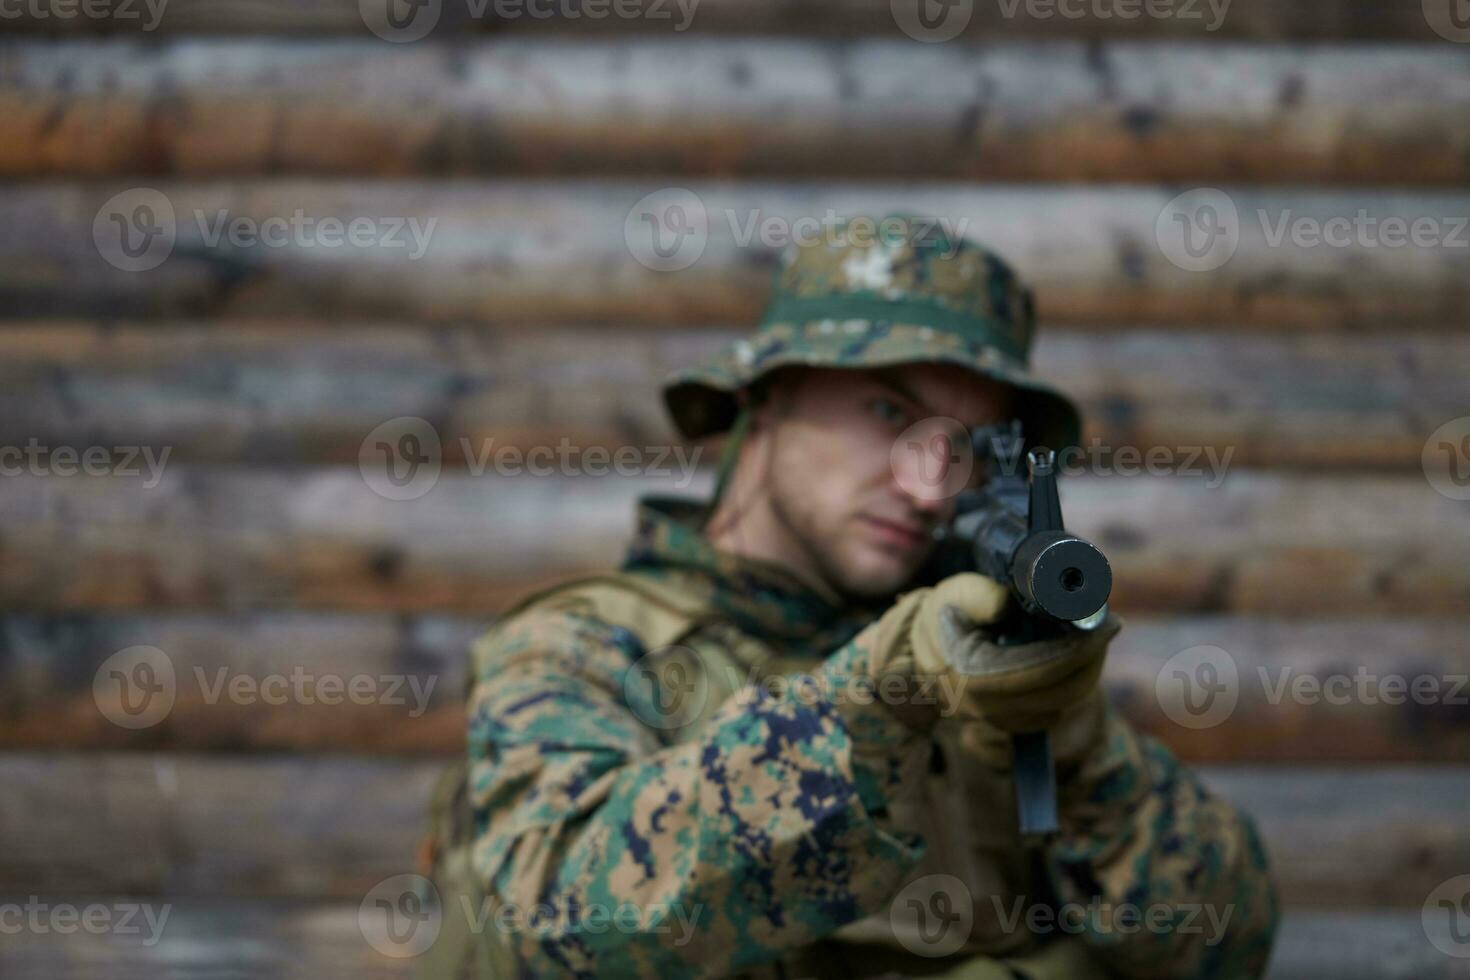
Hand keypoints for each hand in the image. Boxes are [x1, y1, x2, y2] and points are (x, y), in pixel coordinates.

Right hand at [864, 572, 1119, 736]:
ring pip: (1060, 705)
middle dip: (1092, 659)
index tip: (1109, 623)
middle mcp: (985, 704)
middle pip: (1061, 691)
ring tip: (1095, 641)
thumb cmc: (940, 615)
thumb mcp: (953, 593)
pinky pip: (1049, 713)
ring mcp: (994, 719)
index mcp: (974, 673)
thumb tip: (1005, 604)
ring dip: (1084, 673)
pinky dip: (1067, 689)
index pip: (1043, 667)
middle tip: (1108, 627)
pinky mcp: (1004, 723)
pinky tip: (1073, 662)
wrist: (913, 651)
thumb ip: (978, 596)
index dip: (1082, 647)